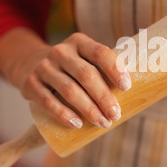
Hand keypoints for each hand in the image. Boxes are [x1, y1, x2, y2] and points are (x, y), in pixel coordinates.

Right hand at [16, 32, 131, 128]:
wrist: (28, 63)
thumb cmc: (71, 66)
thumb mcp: (84, 58)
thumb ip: (103, 69)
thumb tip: (137, 91)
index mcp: (79, 42)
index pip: (100, 52)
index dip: (115, 69)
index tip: (127, 87)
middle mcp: (61, 52)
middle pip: (86, 74)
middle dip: (104, 97)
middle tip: (116, 114)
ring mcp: (44, 67)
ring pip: (69, 90)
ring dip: (89, 109)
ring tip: (103, 122)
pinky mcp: (30, 84)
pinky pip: (47, 101)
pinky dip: (63, 114)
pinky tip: (77, 124)